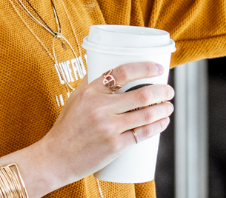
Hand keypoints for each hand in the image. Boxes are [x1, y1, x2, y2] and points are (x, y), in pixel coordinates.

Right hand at [34, 61, 174, 188]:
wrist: (56, 157)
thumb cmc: (67, 127)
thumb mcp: (76, 99)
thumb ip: (92, 84)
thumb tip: (110, 69)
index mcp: (90, 92)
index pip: (122, 72)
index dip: (145, 68)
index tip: (158, 68)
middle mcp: (100, 107)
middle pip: (141, 94)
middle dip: (162, 91)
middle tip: (169, 91)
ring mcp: (108, 127)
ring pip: (146, 114)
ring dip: (164, 109)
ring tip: (169, 106)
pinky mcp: (115, 146)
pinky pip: (142, 133)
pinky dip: (158, 126)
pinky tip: (163, 122)